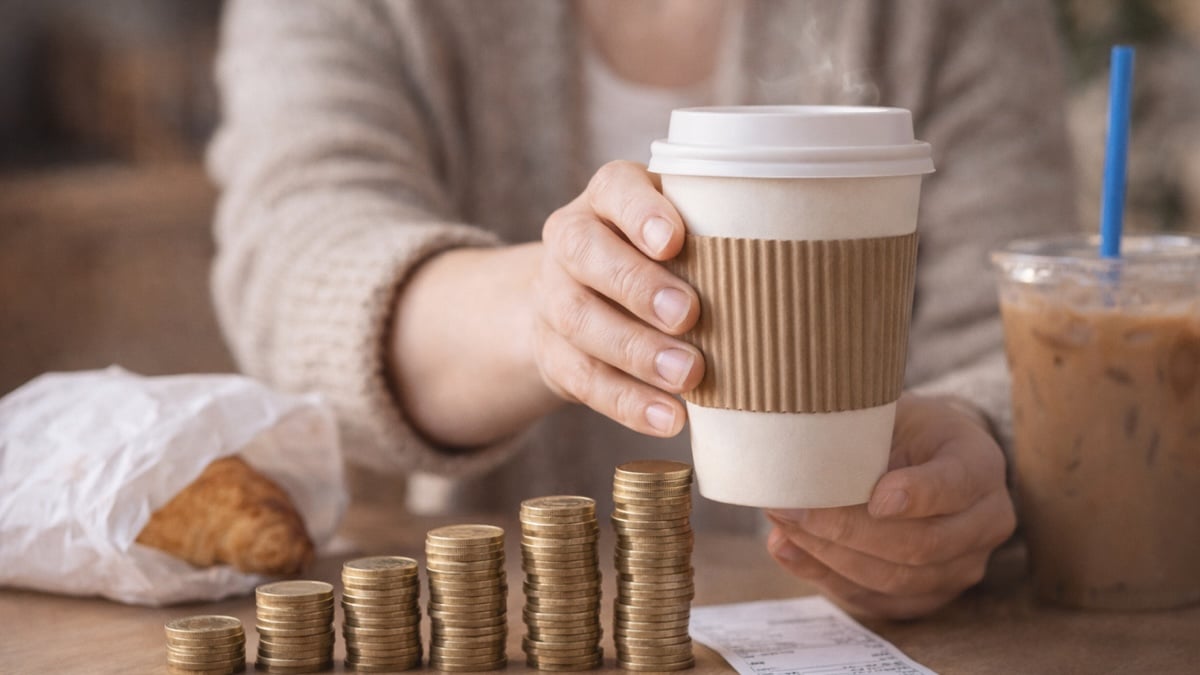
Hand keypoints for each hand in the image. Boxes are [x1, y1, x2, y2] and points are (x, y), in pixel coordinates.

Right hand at [533, 161, 704, 435]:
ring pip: (580, 320)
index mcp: (607, 198)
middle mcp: (571, 239)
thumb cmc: (656, 259)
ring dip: (636, 351)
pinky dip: (627, 402)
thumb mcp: (680, 229)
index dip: (641, 214)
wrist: (574, 297)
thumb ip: (717, 237)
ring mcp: (553, 297)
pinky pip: (583, 378)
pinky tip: (669, 418)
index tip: (673, 241)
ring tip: (687, 376)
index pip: (615, 190)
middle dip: (638, 286)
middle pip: (587, 255)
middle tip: (689, 315)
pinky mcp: (552, 353)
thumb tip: (797, 267)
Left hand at [765, 393, 1015, 618]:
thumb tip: (799, 480)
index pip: (954, 486)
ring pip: (898, 579)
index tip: (875, 497)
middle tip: (793, 509)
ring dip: (831, 557)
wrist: (923, 456)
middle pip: (922, 544)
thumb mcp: (889, 413)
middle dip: (848, 531)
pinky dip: (828, 579)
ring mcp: (962, 566)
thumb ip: (856, 440)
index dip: (916, 496)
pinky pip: (878, 600)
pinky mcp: (930, 595)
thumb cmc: (902, 428)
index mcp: (979, 465)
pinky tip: (791, 551)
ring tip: (785, 527)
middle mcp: (985, 522)